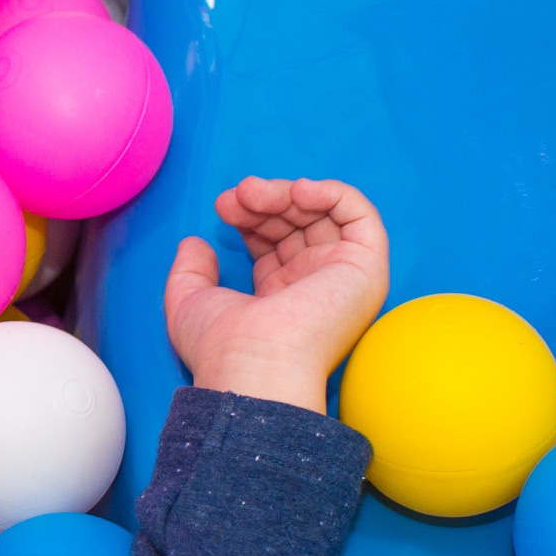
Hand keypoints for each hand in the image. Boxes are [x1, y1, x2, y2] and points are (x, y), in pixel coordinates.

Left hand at [164, 177, 389, 413]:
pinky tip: (299, 192)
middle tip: (235, 197)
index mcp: (279, 295)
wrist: (252, 363)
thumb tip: (195, 242)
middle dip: (264, 201)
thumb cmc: (220, 345)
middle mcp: (313, 285)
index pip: (272, 240)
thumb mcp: (190, 300)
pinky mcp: (365, 268)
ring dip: (288, 193)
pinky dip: (333, 193)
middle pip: (297, 224)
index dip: (250, 215)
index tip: (223, 207)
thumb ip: (190, 270)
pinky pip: (361, 216)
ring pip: (325, 215)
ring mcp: (340, 276)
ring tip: (254, 193)